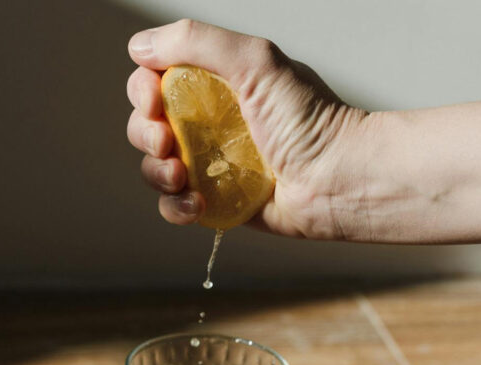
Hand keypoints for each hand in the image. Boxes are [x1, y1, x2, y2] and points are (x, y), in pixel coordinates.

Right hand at [126, 20, 368, 239]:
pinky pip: (175, 206)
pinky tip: (197, 203)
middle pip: (146, 124)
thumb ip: (196, 42)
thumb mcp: (255, 62)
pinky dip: (176, 206)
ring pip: (154, 168)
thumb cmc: (310, 120)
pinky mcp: (218, 202)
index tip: (154, 100)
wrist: (339, 180)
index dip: (143, 90)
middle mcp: (209, 122)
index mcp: (216, 84)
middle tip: (167, 142)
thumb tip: (140, 47)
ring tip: (181, 177)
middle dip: (145, 134)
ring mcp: (212, 164)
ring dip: (156, 172)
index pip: (155, 80)